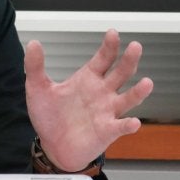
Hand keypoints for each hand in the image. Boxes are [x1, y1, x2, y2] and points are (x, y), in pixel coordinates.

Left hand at [24, 29, 152, 171]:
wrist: (52, 146)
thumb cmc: (50, 116)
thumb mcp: (38, 88)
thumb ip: (35, 66)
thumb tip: (33, 43)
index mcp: (88, 78)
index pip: (103, 58)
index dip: (109, 46)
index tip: (113, 33)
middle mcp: (102, 92)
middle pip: (121, 73)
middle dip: (129, 60)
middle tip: (136, 47)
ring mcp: (107, 111)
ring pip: (128, 98)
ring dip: (138, 92)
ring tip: (147, 83)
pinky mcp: (108, 131)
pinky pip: (121, 127)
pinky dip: (128, 125)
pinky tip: (133, 122)